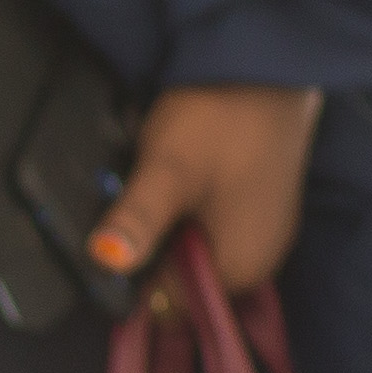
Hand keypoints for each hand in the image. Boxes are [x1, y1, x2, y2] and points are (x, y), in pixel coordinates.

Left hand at [95, 80, 320, 294]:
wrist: (265, 66)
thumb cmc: (220, 119)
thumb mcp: (167, 170)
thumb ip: (138, 220)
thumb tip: (105, 261)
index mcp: (240, 268)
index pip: (174, 306)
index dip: (133, 285)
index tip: (107, 247)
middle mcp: (257, 261)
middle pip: (184, 281)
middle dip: (149, 257)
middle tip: (129, 211)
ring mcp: (259, 232)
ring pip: (192, 251)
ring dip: (163, 233)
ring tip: (150, 192)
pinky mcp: (253, 205)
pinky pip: (207, 227)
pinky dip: (182, 214)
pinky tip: (169, 184)